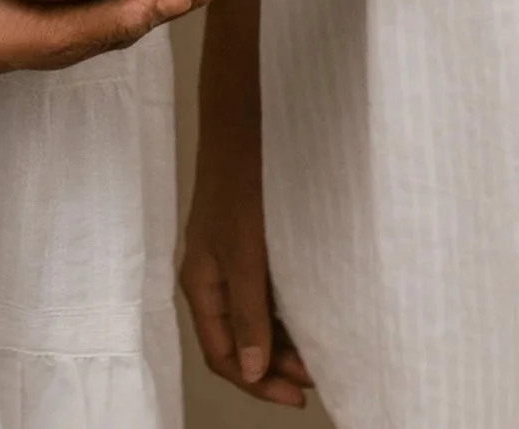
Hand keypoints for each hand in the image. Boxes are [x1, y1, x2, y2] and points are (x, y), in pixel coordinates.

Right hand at [181, 127, 315, 408]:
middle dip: (274, 366)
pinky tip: (309, 320)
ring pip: (254, 319)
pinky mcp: (249, 245)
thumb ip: (248, 312)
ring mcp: (230, 261)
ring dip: (283, 343)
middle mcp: (212, 278)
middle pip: (238, 341)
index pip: (223, 354)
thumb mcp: (245, 254)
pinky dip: (285, 315)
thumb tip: (252, 368)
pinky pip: (264, 295)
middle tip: (314, 379)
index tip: (297, 395)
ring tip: (317, 357)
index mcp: (201, 284)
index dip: (257, 382)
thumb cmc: (241, 182)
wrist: (246, 123)